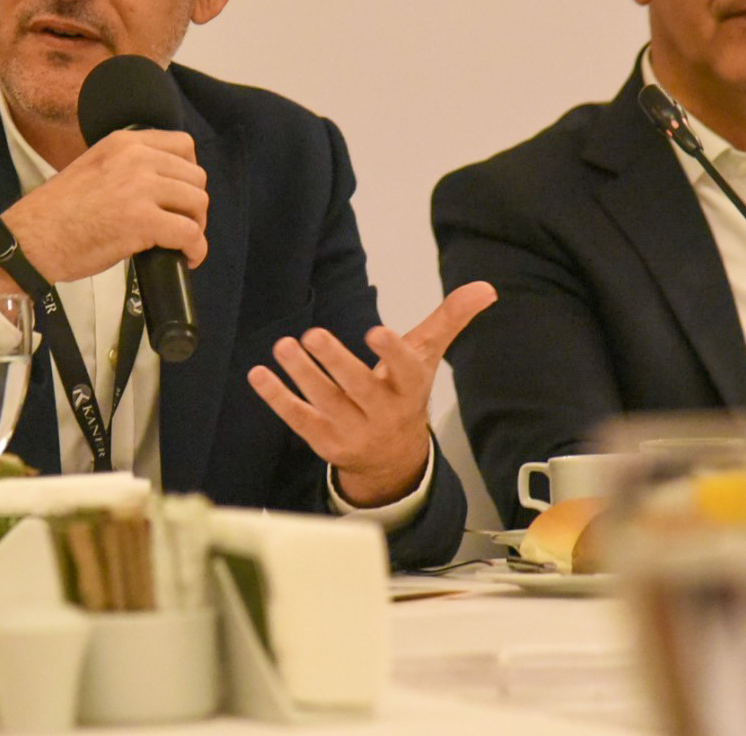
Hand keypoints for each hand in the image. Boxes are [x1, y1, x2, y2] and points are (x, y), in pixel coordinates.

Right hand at [0, 129, 206, 288]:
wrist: (29, 239)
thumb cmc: (56, 213)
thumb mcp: (93, 167)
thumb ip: (126, 167)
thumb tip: (163, 186)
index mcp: (123, 143)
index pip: (183, 145)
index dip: (189, 173)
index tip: (180, 194)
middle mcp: (135, 158)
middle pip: (195, 177)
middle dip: (193, 204)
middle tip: (180, 225)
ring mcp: (140, 188)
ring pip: (198, 203)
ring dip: (196, 226)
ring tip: (181, 242)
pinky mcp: (141, 221)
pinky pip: (190, 233)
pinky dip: (195, 249)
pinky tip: (186, 258)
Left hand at [246, 281, 496, 506]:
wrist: (392, 457)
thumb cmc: (404, 391)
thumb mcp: (426, 356)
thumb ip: (450, 319)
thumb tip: (486, 288)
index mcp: (409, 389)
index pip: (404, 370)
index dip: (390, 353)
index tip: (376, 332)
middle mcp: (383, 413)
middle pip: (358, 388)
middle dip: (335, 362)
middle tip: (313, 334)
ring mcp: (352, 431)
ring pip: (324, 402)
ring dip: (301, 374)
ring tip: (283, 345)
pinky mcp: (324, 441)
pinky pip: (298, 419)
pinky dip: (277, 397)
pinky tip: (259, 374)